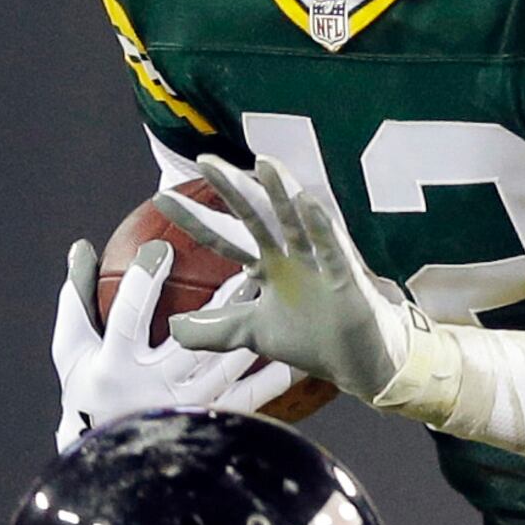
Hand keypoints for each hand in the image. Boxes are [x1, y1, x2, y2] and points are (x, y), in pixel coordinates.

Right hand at [52, 236, 297, 448]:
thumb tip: (81, 248)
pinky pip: (249, 397)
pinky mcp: (210, 420)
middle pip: (192, 339)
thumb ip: (77, 300)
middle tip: (245, 267)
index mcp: (115, 366)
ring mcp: (186, 406)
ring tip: (274, 297)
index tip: (161, 248)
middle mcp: (153, 387)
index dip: (142, 283)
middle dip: (220, 303)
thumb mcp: (72, 350)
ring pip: (226, 364)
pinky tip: (296, 357)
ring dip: (250, 330)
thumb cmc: (88, 395)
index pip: (128, 317)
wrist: (110, 460)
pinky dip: (274, 378)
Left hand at [162, 155, 435, 406]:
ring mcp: (319, 264)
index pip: (226, 238)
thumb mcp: (253, 335)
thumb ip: (214, 329)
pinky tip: (310, 203)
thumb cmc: (313, 341)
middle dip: (232, 191)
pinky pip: (334, 249)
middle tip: (205, 162)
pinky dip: (323, 227)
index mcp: (269, 267)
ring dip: (282, 193)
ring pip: (297, 223)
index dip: (196, 220)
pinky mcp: (347, 279)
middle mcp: (291, 258)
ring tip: (264, 163)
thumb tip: (172, 329)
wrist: (361, 363)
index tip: (162, 198)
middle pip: (257, 218)